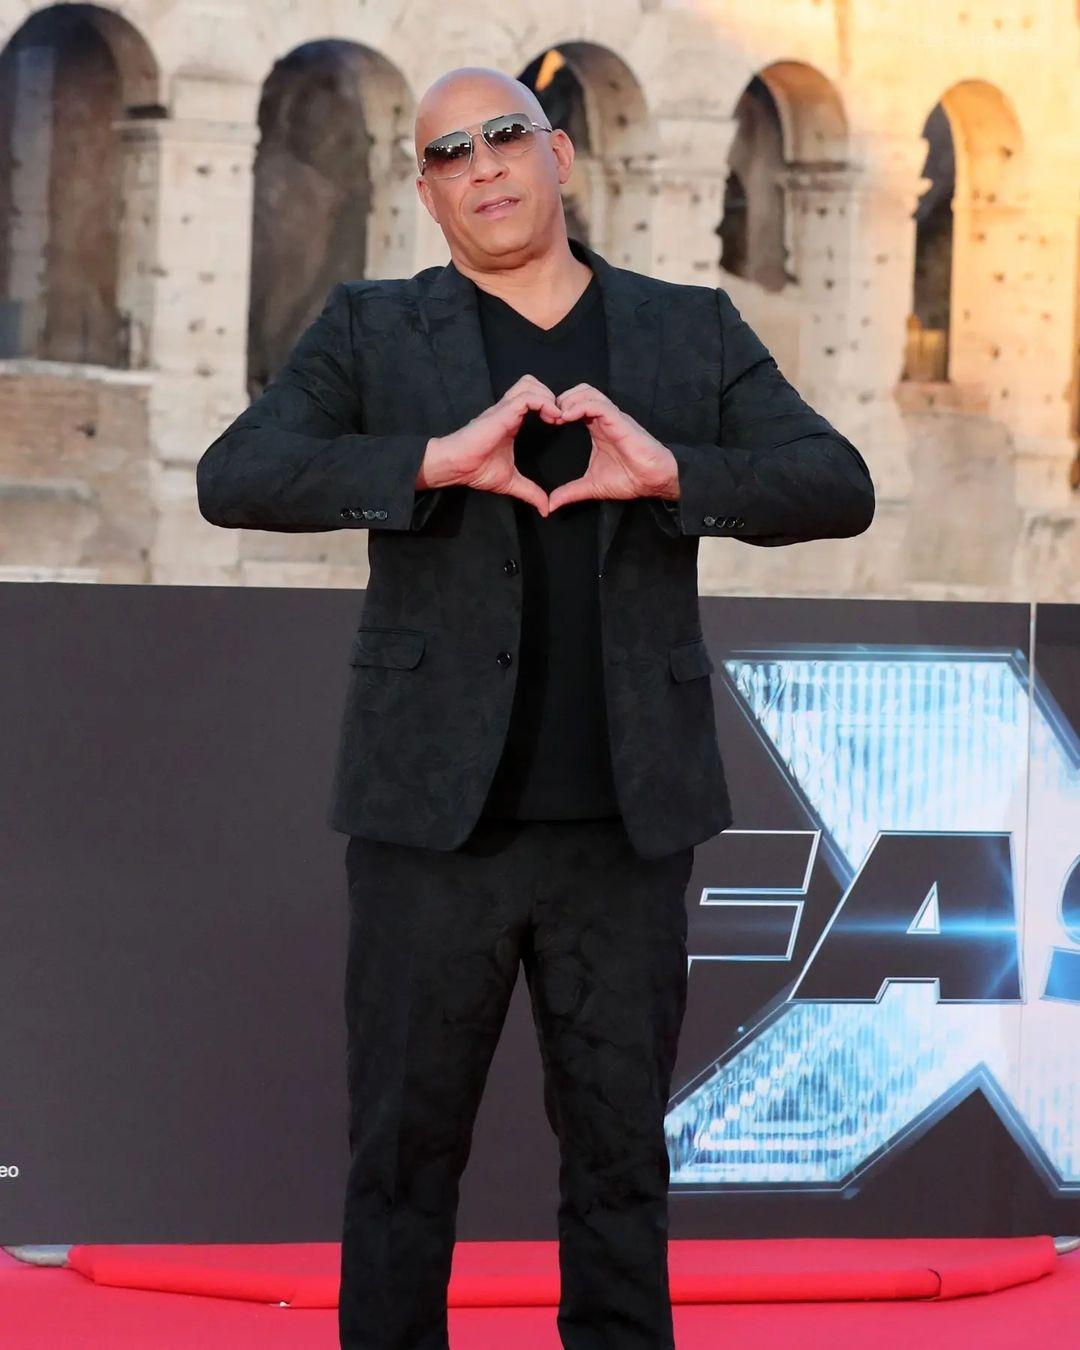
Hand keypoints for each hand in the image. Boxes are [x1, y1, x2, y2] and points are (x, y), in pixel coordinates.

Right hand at [422, 375, 561, 516]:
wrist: (457, 467)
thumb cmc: (476, 470)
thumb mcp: (511, 482)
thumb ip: (530, 492)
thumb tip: (545, 509)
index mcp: (510, 420)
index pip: (532, 397)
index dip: (549, 405)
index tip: (560, 424)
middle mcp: (508, 410)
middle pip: (532, 383)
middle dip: (550, 395)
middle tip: (560, 417)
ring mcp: (504, 408)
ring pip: (530, 384)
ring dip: (548, 397)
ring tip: (556, 416)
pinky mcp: (503, 411)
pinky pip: (528, 396)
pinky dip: (544, 403)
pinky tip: (551, 418)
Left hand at [544, 385, 677, 511]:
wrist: (653, 481)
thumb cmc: (629, 479)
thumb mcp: (592, 486)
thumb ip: (570, 492)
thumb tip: (551, 505)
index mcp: (597, 427)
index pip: (575, 404)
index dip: (559, 408)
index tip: (548, 423)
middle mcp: (604, 418)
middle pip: (579, 391)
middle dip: (561, 399)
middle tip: (550, 417)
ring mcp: (612, 417)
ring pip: (588, 392)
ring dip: (569, 400)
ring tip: (558, 416)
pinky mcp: (620, 420)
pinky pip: (598, 404)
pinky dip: (580, 406)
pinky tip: (568, 417)